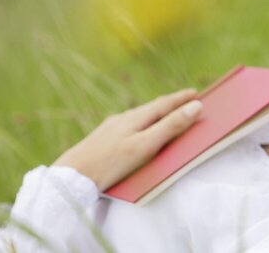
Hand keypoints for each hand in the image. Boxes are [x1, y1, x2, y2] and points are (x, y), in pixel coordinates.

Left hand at [53, 89, 202, 189]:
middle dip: (170, 104)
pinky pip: (128, 126)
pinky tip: (137, 132)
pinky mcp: (103, 139)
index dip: (181, 99)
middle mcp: (123, 119)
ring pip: (138, 117)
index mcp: (135, 118)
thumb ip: (170, 126)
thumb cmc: (111, 162)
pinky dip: (142, 125)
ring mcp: (111, 128)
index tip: (195, 93)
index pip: (164, 104)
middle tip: (185, 100)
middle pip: (151, 108)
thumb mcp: (145, 145)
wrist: (73, 175)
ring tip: (165, 114)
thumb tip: (195, 106)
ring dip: (155, 114)